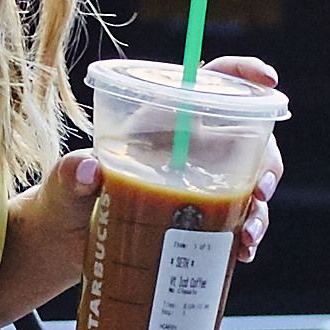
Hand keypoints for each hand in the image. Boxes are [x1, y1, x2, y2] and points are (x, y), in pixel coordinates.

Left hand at [0, 54, 284, 319]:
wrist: (62, 242)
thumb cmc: (63, 197)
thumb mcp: (65, 181)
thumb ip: (73, 172)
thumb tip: (90, 170)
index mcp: (162, 118)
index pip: (212, 82)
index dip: (244, 75)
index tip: (268, 80)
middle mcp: (189, 147)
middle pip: (249, 139)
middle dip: (267, 162)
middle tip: (261, 192)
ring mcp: (197, 185)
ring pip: (249, 186)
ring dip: (259, 211)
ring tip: (248, 237)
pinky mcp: (197, 220)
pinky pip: (235, 223)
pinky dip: (244, 238)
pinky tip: (241, 254)